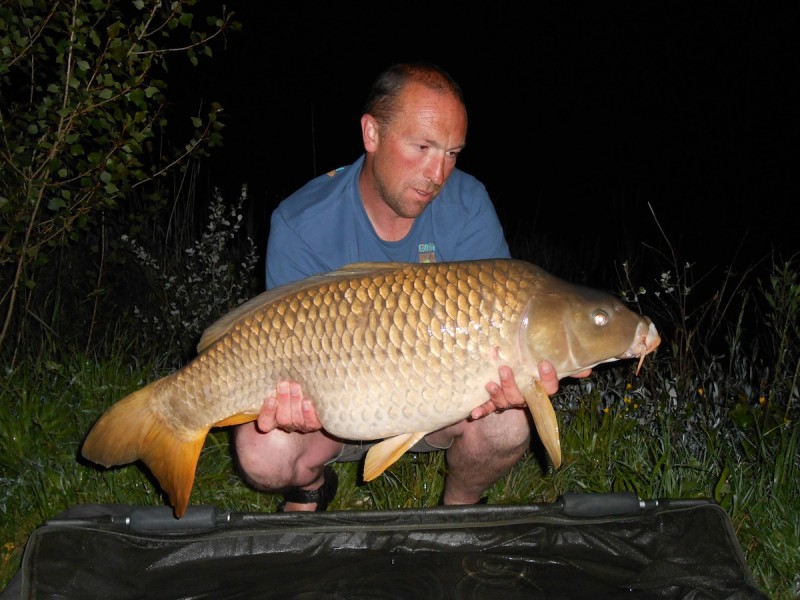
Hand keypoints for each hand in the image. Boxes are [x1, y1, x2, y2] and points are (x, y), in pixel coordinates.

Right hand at [256, 380, 322, 432]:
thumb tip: (272, 369)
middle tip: (283, 384)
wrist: (315, 396)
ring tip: (295, 387)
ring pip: (296, 420)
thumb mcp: (281, 388)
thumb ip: (277, 386)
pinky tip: (307, 402)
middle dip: (283, 401)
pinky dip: (309, 413)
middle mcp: (287, 424)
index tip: (270, 398)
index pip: (265, 423)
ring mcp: (300, 426)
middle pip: (282, 419)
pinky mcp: (314, 425)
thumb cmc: (291, 388)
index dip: (267, 413)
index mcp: (273, 420)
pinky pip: (311, 423)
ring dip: (295, 402)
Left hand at [471, 361, 592, 420]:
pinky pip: (488, 409)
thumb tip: (588, 370)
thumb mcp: (549, 370)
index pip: (548, 388)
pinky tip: (474, 414)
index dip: (547, 378)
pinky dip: (481, 411)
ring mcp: (510, 403)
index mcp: (540, 391)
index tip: (544, 363)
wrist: (518, 394)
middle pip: (520, 397)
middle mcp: (525, 399)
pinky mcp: (494, 404)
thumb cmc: (537, 375)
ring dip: (497, 395)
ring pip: (504, 402)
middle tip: (505, 369)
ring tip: (490, 383)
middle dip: (512, 385)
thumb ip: (568, 369)